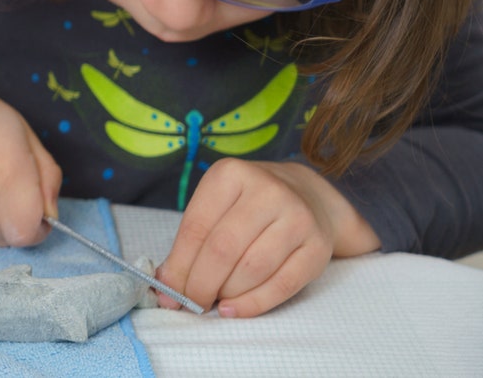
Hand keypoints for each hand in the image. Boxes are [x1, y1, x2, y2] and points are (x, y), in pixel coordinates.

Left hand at [156, 158, 380, 317]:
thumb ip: (190, 242)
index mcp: (232, 174)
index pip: (196, 227)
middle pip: (222, 249)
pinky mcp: (317, 247)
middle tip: (190, 304)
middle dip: (199, 285)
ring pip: (251, 269)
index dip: (179, 266)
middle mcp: (267, 190)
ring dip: (225, 294)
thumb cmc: (247, 205)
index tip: (167, 292)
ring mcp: (297, 217)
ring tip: (214, 300)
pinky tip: (232, 309)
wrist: (306, 195)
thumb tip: (165, 285)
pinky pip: (282, 286)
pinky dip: (252, 304)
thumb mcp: (215, 207)